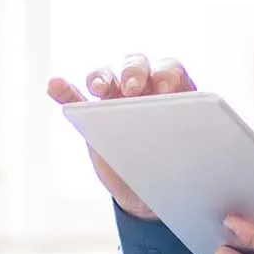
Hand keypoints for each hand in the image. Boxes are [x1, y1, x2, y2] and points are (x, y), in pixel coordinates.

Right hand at [44, 53, 196, 220]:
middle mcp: (142, 86)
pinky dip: (63, 89)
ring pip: (104, 75)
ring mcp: (113, 99)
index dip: (166, 74)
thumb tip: (199, 145)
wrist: (151, 190)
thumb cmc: (178, 166)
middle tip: (134, 89)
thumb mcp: (189, 156)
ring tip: (100, 89)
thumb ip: (191, 142)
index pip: (168, 68)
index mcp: (173, 89)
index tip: (166, 89)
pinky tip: (54, 85)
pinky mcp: (90, 115)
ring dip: (100, 76)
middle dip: (134, 72)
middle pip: (135, 64)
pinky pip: (73, 96)